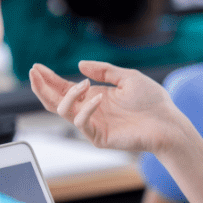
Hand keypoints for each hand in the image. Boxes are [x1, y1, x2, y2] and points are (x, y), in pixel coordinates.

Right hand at [29, 61, 187, 153]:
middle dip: (43, 87)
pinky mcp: (99, 137)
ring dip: (68, 95)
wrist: (168, 122)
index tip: (37, 67)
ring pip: (63, 111)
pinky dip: (85, 108)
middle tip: (34, 73)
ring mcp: (93, 125)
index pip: (65, 88)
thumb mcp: (127, 77)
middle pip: (56, 100)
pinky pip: (82, 122)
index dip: (50, 79)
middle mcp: (90, 111)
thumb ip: (104, 71)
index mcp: (95, 97)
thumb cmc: (152, 101)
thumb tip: (80, 65)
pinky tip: (97, 97)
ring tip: (83, 84)